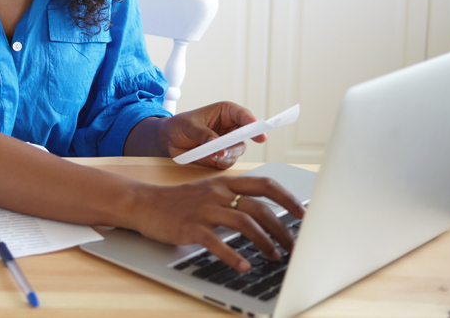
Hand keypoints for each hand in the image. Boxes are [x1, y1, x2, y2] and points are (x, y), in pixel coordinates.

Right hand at [132, 176, 305, 271]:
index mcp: (225, 183)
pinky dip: (233, 255)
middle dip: (282, 228)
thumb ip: (233, 198)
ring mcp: (204, 209)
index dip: (288, 198)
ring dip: (264, 242)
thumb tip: (264, 216)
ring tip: (275, 256)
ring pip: (244, 222)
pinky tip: (244, 266)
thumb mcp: (209, 192)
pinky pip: (216, 242)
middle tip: (293, 246)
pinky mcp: (190, 227)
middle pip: (259, 207)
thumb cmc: (179, 202)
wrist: (144, 203)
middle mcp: (218, 193)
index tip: (304, 214)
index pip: (265, 184)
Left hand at [160, 102, 267, 169]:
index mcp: (227, 113)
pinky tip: (211, 158)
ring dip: (227, 154)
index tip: (259, 131)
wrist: (170, 140)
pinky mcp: (222, 157)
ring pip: (237, 151)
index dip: (252, 122)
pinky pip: (228, 162)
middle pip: (245, 136)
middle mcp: (231, 128)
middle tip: (228, 148)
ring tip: (214, 154)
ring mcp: (228, 144)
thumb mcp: (190, 125)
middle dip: (238, 143)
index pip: (244, 115)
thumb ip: (204, 134)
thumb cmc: (181, 125)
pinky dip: (221, 162)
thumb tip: (217, 146)